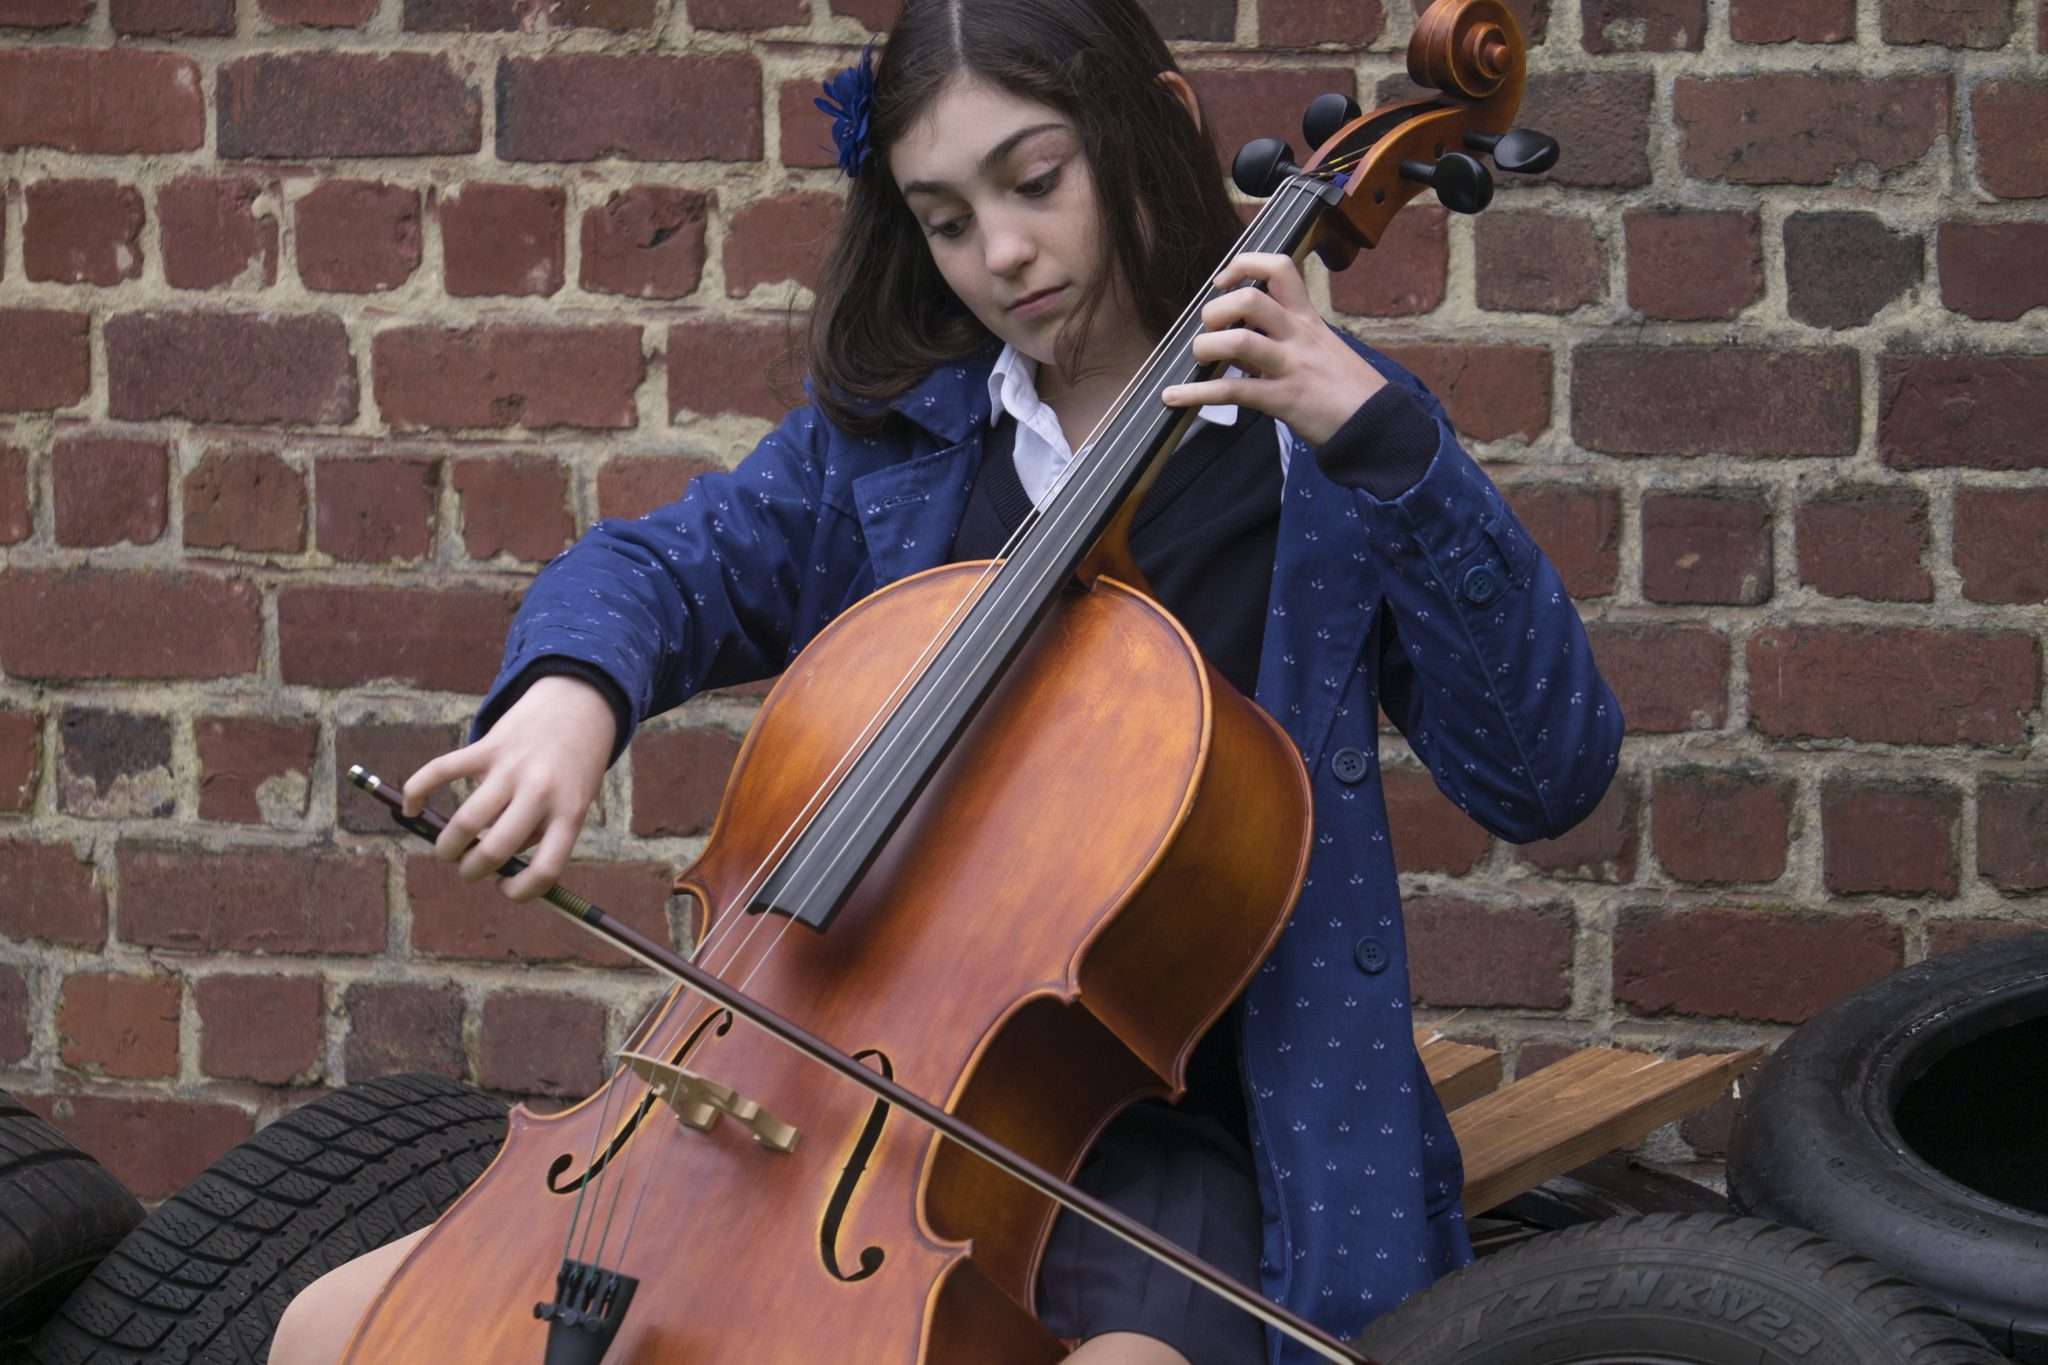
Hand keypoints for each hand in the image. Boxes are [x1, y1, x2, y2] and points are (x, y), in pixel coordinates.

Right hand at [400, 674, 615, 900]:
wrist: (581, 702)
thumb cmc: (574, 765)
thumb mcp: (574, 802)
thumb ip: (539, 832)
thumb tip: (494, 866)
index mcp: (569, 813)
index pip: (545, 870)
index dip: (520, 891)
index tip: (504, 885)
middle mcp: (541, 793)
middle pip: (494, 849)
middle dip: (471, 870)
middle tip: (467, 869)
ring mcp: (512, 768)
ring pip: (466, 821)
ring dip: (447, 845)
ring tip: (447, 850)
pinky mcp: (488, 745)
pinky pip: (442, 770)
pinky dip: (418, 791)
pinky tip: (411, 807)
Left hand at [1158, 252, 1386, 446]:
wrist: (1377, 423)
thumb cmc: (1346, 387)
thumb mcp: (1321, 347)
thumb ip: (1285, 337)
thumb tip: (1241, 334)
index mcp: (1307, 318)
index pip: (1279, 267)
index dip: (1244, 264)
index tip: (1223, 281)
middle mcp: (1298, 334)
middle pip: (1251, 298)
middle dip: (1217, 310)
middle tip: (1210, 329)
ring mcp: (1290, 366)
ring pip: (1239, 340)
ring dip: (1206, 347)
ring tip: (1199, 358)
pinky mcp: (1283, 399)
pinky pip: (1232, 392)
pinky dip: (1195, 395)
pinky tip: (1173, 398)